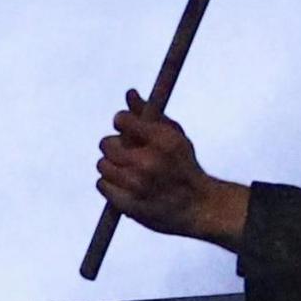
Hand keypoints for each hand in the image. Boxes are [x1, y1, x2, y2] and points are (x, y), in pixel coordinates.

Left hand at [97, 91, 249, 250]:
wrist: (198, 207)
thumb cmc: (184, 166)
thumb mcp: (175, 135)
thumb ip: (150, 113)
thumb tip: (129, 93)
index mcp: (162, 140)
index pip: (121, 119)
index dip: (122, 122)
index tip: (128, 128)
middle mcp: (148, 162)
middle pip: (107, 143)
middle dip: (116, 146)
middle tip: (129, 153)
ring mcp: (137, 185)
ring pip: (102, 164)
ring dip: (112, 166)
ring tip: (129, 171)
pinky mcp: (128, 204)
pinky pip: (101, 184)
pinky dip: (110, 184)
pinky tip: (125, 185)